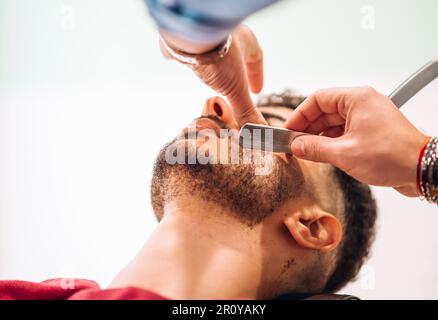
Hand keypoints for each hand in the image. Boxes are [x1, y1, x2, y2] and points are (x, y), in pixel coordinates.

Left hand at [160, 25, 266, 125]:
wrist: (188, 38)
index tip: (257, 90)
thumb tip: (257, 132)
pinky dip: (199, 65)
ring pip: (217, 55)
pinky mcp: (186, 41)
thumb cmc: (220, 58)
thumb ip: (246, 111)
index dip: (257, 75)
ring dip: (219, 70)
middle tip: (238, 90)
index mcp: (246, 41)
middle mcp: (228, 35)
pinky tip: (195, 72)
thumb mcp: (236, 90)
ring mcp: (207, 36)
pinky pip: (196, 52)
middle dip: (238, 74)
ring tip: (217, 85)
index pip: (256, 58)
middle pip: (237, 56)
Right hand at [284, 86, 427, 196]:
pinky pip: (345, 132)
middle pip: (325, 111)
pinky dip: (332, 142)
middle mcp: (362, 104)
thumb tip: (296, 146)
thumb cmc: (391, 156)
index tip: (288, 130)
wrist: (421, 169)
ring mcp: (368, 117)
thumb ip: (314, 148)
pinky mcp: (372, 131)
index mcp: (356, 99)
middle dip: (308, 128)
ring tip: (306, 152)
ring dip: (319, 137)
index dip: (299, 115)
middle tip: (294, 144)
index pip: (318, 99)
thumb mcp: (344, 153)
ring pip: (334, 122)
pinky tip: (322, 154)